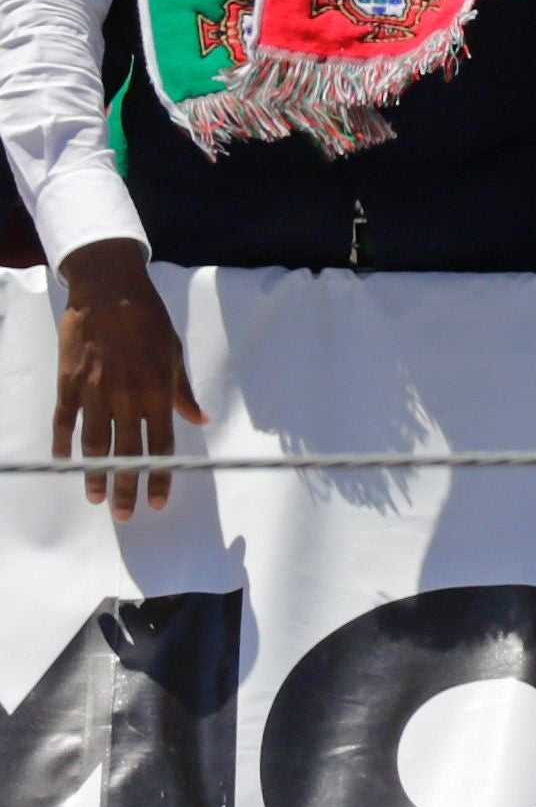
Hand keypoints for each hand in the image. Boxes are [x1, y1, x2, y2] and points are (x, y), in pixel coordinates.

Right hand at [51, 241, 197, 514]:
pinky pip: (64, 421)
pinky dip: (64, 444)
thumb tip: (201, 418)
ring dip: (94, 474)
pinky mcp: (68, 382)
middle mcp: (126, 396)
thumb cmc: (148, 320)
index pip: (160, 444)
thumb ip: (182, 390)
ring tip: (95, 498)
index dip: (159, 476)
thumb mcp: (174, 352)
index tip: (158, 502)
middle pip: (126, 452)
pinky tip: (65, 464)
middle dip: (126, 487)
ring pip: (94, 443)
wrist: (109, 290)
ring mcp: (94, 391)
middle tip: (125, 515)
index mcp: (156, 390)